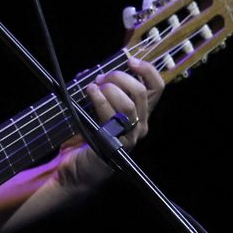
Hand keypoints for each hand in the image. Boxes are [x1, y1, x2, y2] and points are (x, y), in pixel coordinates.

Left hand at [57, 58, 164, 188]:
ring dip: (109, 89)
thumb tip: (97, 72)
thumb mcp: (99, 110)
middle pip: (140, 92)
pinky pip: (112, 118)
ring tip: (93, 87)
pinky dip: (100, 100)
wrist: (75, 171)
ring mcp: (130, 137)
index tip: (130, 60)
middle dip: (119, 77)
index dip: (147, 70)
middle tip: (101, 78)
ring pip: (128, 104)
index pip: (156, 88)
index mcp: (141, 114)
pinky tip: (90, 93)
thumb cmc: (86, 139)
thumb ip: (104, 92)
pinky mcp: (117, 145)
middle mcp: (141, 126)